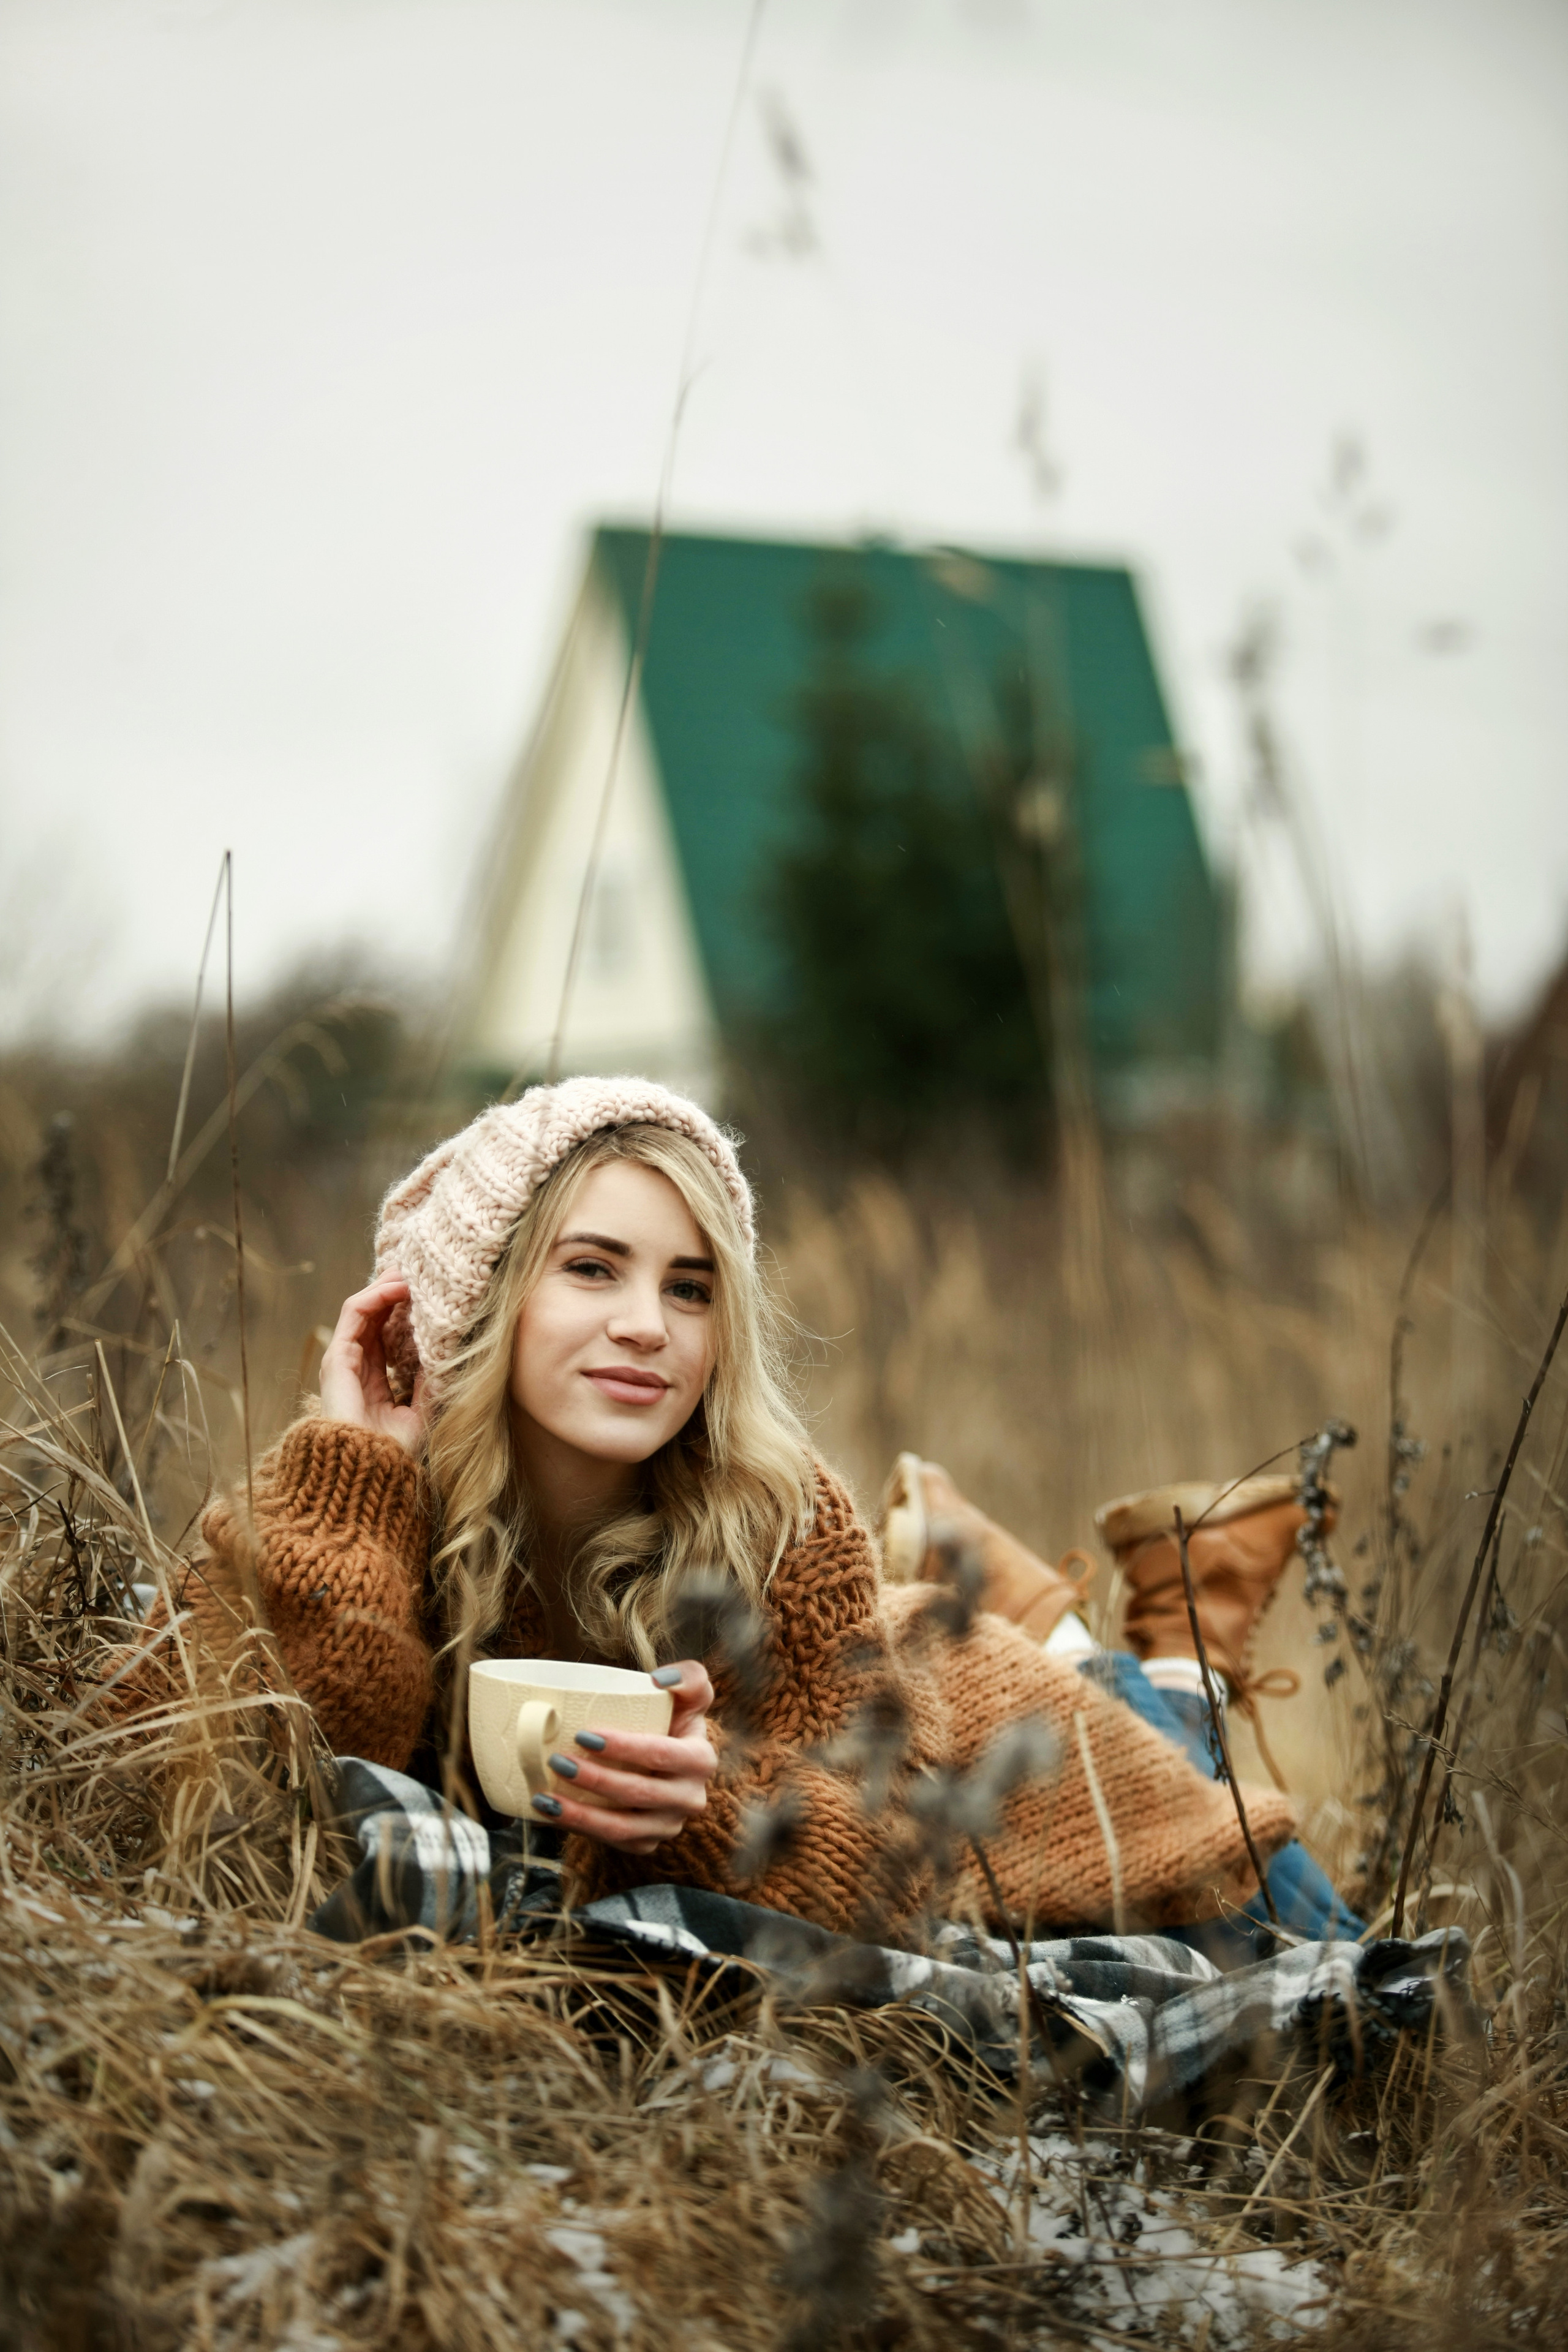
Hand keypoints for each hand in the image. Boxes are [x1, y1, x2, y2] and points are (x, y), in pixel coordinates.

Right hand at [318, 1275, 428, 1454]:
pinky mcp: (337, 1356)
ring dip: (387, 1286)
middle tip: (422, 1273)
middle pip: (374, 1316)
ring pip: (363, 1308)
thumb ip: (431, 1382)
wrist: (367, 1471)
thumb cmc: (395, 1452)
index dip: (406, 1311)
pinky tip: (398, 1286)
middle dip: (396, 1291)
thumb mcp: (423, 1412)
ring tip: (412, 1272)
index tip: (431, 1296)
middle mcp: (356, 1366)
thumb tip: (448, 1352)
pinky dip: (375, 1294)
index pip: (388, 1333)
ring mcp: (344, 1360)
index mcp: (374, 1380)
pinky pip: (353, 1313)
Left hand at [534, 1660, 716, 1856]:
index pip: (660, 1755)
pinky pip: (612, 1842)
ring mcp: (668, 1826)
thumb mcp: (689, 1693)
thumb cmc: (673, 1720)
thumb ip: (688, 1677)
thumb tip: (658, 1680)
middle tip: (557, 1760)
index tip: (584, 1735)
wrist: (669, 1762)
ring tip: (545, 1797)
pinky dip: (578, 1829)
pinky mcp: (646, 1843)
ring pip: (622, 1827)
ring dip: (580, 1814)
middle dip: (594, 1779)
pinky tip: (551, 1814)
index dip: (624, 1747)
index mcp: (700, 1760)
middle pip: (637, 1793)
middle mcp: (690, 1798)